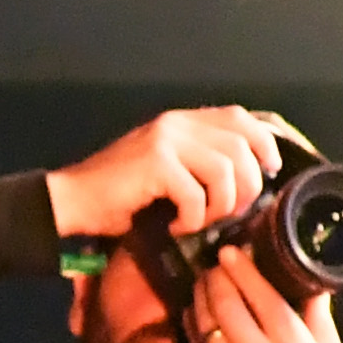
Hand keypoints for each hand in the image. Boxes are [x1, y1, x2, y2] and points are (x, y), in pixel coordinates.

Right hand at [46, 106, 296, 243]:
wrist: (72, 200)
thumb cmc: (120, 194)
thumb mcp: (165, 169)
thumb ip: (198, 162)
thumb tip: (246, 179)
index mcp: (182, 121)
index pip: (239, 117)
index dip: (263, 141)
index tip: (270, 169)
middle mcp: (177, 123)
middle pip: (240, 146)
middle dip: (247, 185)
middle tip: (229, 212)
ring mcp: (166, 140)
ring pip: (225, 170)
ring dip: (221, 204)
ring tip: (201, 220)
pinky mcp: (156, 162)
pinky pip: (196, 193)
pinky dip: (194, 217)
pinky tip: (178, 225)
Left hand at [183, 250, 342, 342]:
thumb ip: (321, 324)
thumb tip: (314, 287)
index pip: (262, 294)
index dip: (242, 269)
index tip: (232, 252)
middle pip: (227, 301)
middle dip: (216, 277)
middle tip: (214, 265)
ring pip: (206, 321)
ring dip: (201, 297)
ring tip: (204, 285)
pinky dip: (193, 326)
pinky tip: (195, 316)